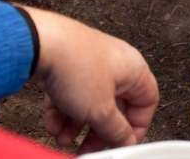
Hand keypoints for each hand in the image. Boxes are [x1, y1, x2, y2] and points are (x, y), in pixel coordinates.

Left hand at [22, 6, 158, 152]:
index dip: (136, 127)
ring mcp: (94, 62)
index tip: (121, 143)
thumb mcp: (100, 111)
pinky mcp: (71, 62)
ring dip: (77, 125)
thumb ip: (116, 130)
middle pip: (115, 106)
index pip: (146, 103)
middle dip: (99, 131)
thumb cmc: (78, 66)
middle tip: (88, 147)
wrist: (43, 43)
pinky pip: (72, 93)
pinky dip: (63, 110)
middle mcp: (118, 64)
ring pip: (91, 102)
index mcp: (135, 70)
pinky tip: (53, 123)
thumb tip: (125, 140)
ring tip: (63, 138)